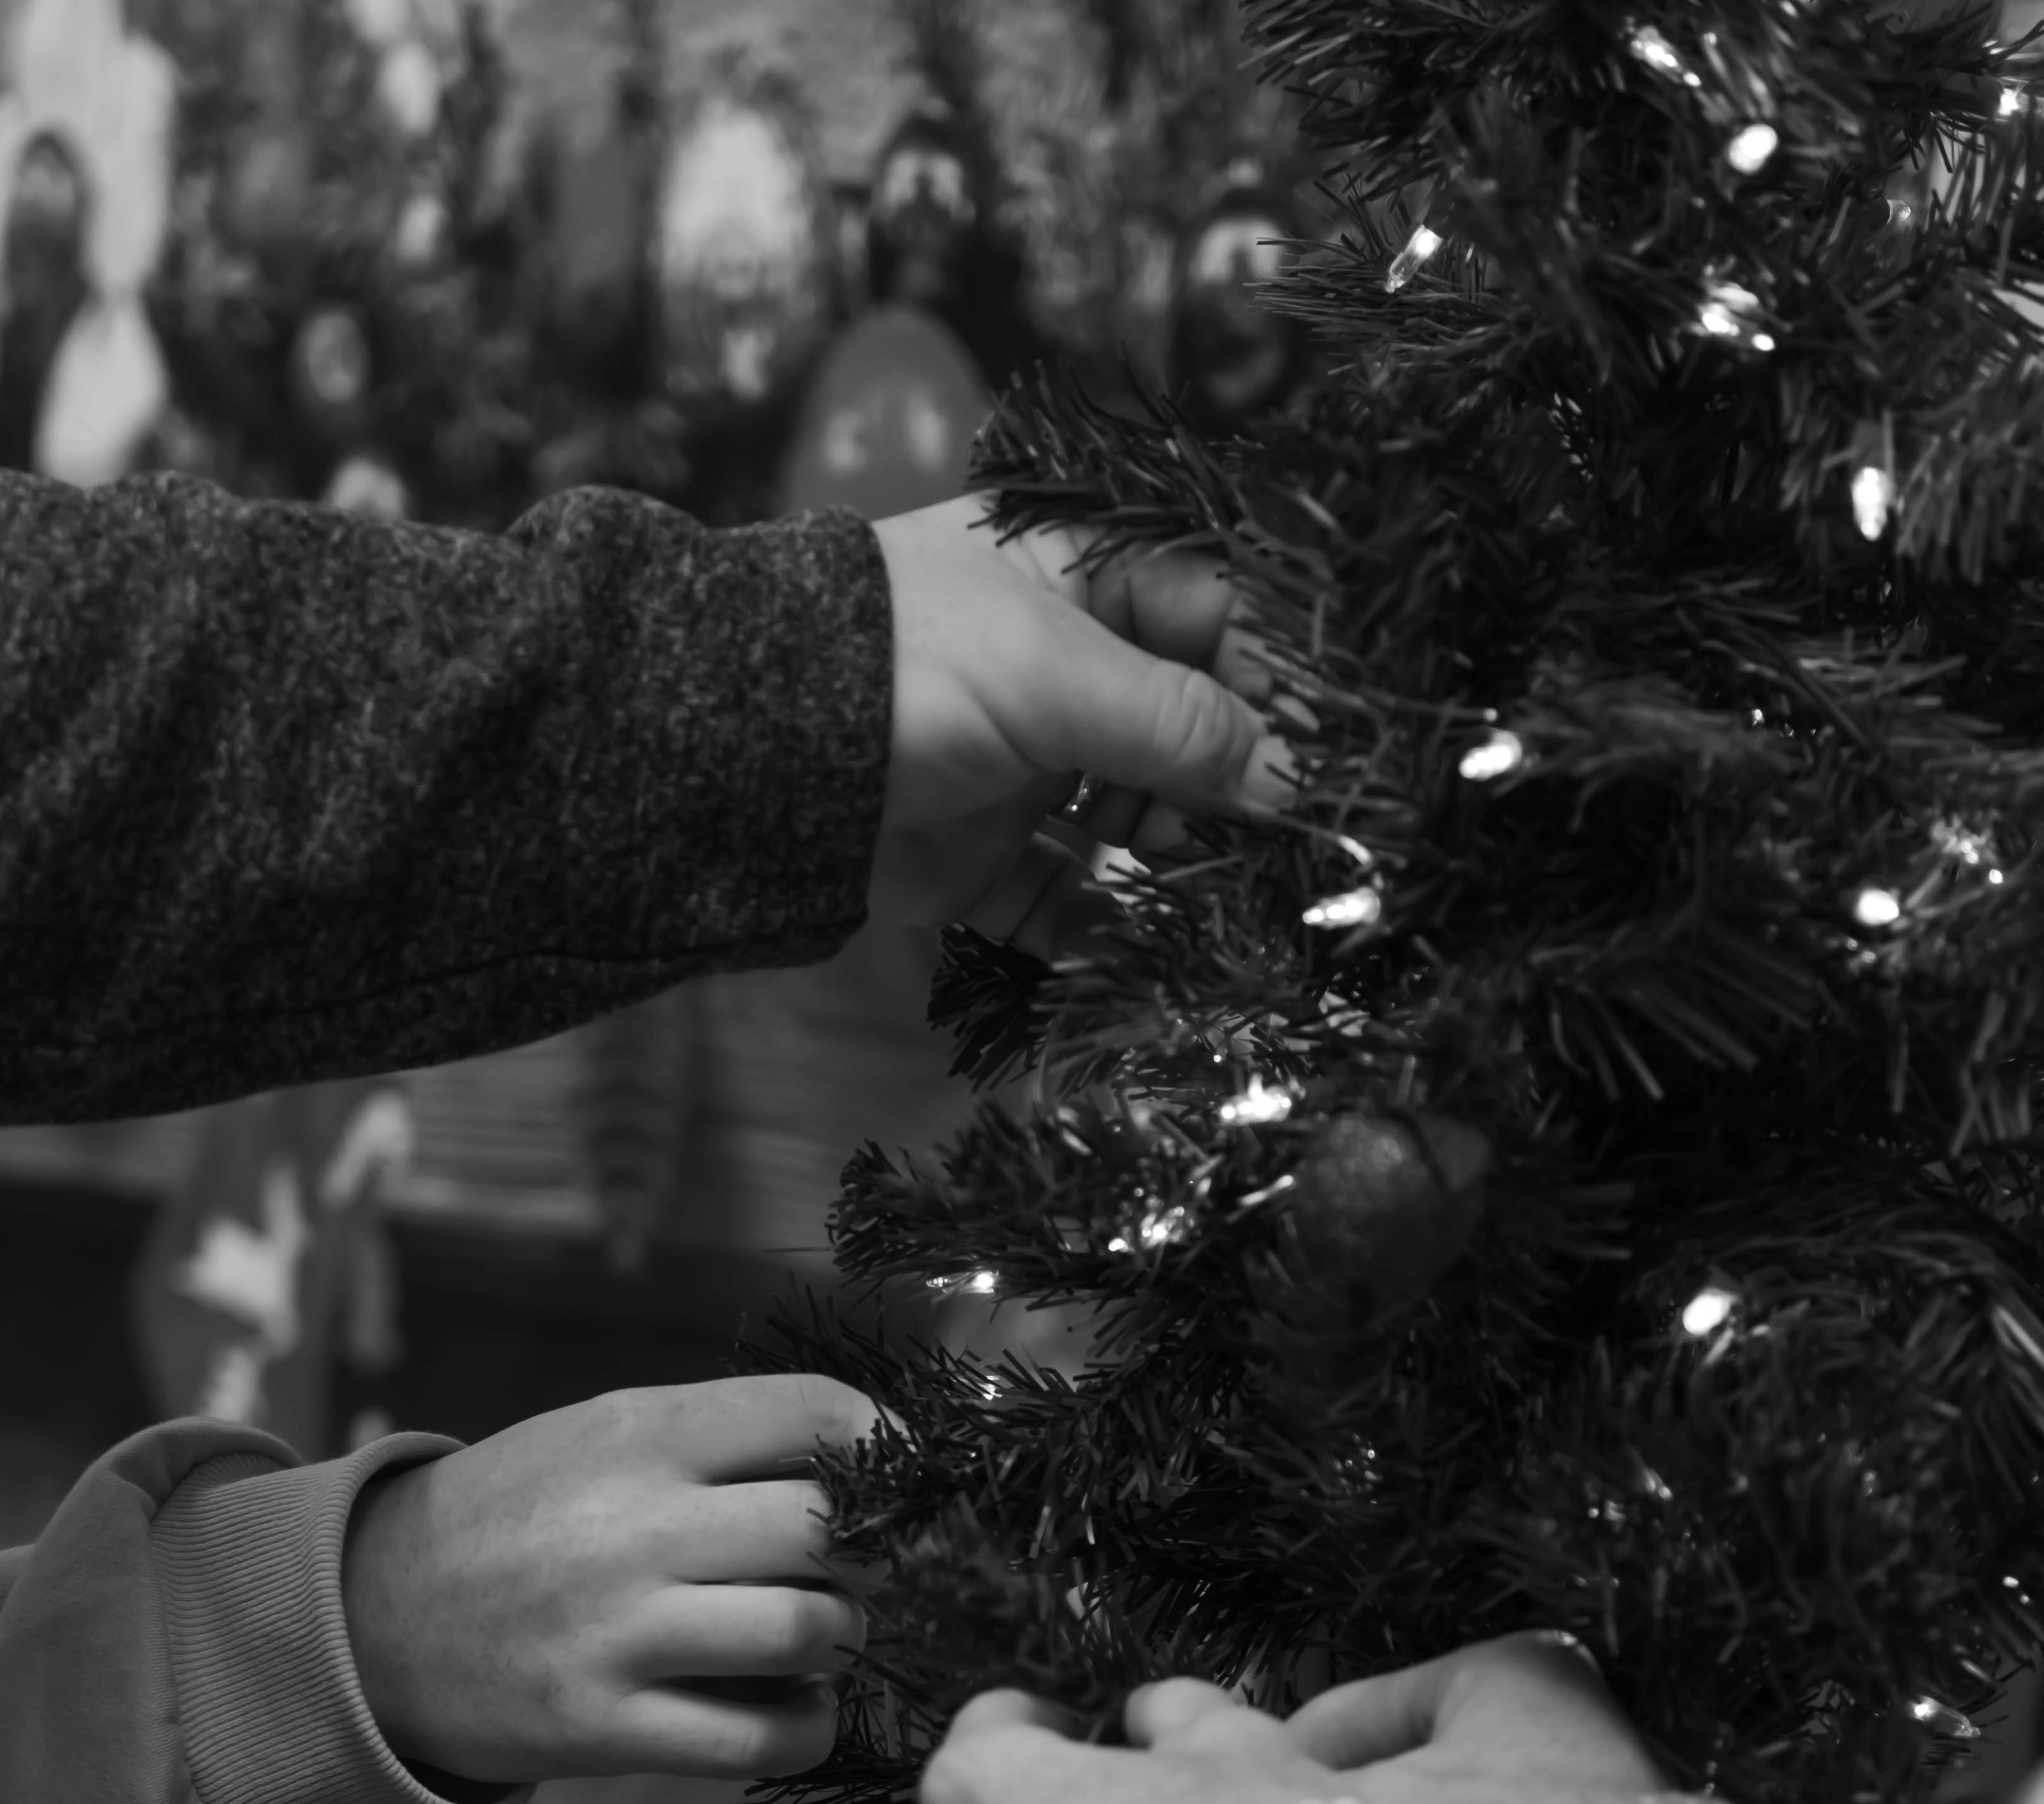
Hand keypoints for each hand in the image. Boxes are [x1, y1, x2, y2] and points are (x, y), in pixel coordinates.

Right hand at [342, 1375, 876, 1787]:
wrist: (368, 1620)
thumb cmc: (516, 1519)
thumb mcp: (600, 1436)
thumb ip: (721, 1438)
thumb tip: (877, 1454)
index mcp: (639, 1431)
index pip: (818, 1413)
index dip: (891, 1447)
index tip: (899, 1479)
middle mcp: (635, 1524)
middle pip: (832, 1525)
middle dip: (876, 1554)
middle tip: (861, 1571)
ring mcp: (621, 1632)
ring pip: (812, 1629)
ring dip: (844, 1639)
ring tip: (818, 1636)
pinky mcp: (608, 1727)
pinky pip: (768, 1736)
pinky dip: (809, 1724)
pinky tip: (791, 1706)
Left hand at [870, 496, 1290, 939]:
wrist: (744, 756)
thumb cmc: (907, 669)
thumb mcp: (1056, 679)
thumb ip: (1182, 729)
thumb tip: (1295, 780)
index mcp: (1088, 578)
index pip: (1224, 619)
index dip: (1280, 689)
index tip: (1325, 761)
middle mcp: (1065, 666)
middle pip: (1188, 735)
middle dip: (1230, 800)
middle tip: (1266, 852)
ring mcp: (1025, 764)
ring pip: (1133, 825)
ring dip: (1173, 872)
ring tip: (1206, 907)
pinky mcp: (982, 853)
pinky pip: (1063, 899)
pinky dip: (1098, 935)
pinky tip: (1138, 961)